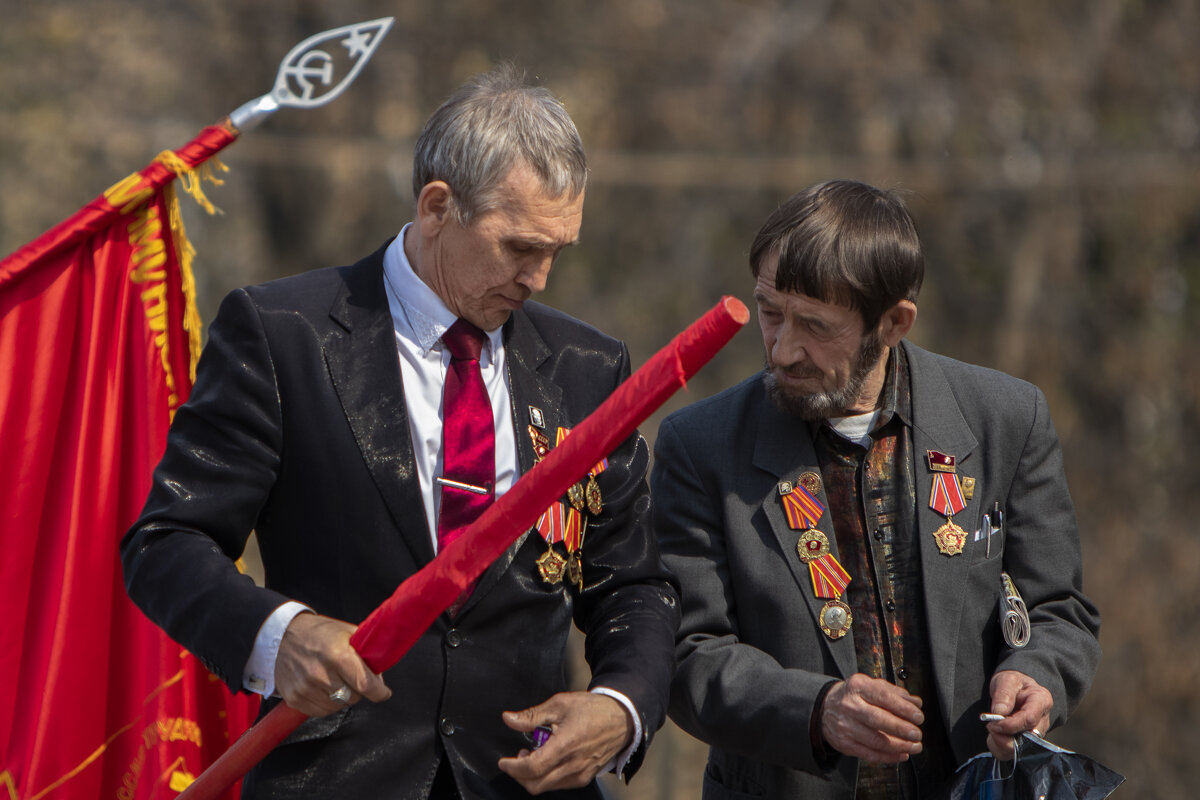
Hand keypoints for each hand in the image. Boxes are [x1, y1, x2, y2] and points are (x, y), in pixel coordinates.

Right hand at [274, 612, 390, 716]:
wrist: (281, 636)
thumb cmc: (318, 633)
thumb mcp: (346, 632)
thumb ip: (366, 651)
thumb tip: (380, 673)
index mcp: (338, 654)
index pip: (366, 685)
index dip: (379, 692)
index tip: (383, 692)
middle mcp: (320, 673)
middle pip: (354, 698)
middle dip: (358, 689)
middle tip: (351, 676)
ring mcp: (305, 688)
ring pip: (338, 706)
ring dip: (341, 696)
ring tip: (333, 678)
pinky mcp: (294, 698)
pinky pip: (320, 712)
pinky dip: (326, 703)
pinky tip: (322, 686)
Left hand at [496, 691, 633, 793]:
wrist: (621, 719)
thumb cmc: (592, 709)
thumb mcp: (560, 705)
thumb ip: (532, 715)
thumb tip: (509, 719)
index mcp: (565, 745)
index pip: (532, 767)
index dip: (513, 767)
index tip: (504, 761)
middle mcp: (573, 765)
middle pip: (535, 784)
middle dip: (519, 774)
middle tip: (518, 757)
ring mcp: (580, 774)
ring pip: (546, 787)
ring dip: (533, 776)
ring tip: (535, 755)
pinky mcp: (585, 778)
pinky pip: (559, 785)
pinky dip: (547, 777)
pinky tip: (549, 760)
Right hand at [819, 674, 924, 762]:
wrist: (825, 707)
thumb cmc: (854, 696)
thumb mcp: (871, 685)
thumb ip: (894, 693)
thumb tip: (916, 703)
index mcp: (858, 687)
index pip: (883, 697)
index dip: (903, 708)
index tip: (918, 716)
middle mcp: (849, 705)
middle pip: (878, 720)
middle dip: (901, 729)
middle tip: (917, 734)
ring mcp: (845, 726)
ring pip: (875, 740)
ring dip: (899, 746)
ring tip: (914, 746)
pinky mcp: (844, 743)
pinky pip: (869, 754)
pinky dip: (888, 757)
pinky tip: (901, 754)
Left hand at [984, 670, 1052, 759]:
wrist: (1014, 689)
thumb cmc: (1012, 683)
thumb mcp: (1006, 680)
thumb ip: (1004, 693)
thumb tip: (999, 711)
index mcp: (1041, 700)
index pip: (1030, 719)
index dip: (1011, 725)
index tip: (993, 723)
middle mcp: (1042, 720)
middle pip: (1028, 738)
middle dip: (1006, 738)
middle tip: (990, 726)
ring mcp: (1036, 733)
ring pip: (1022, 749)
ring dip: (1001, 744)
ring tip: (991, 729)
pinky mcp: (1028, 742)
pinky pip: (1014, 754)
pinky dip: (1000, 748)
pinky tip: (993, 737)